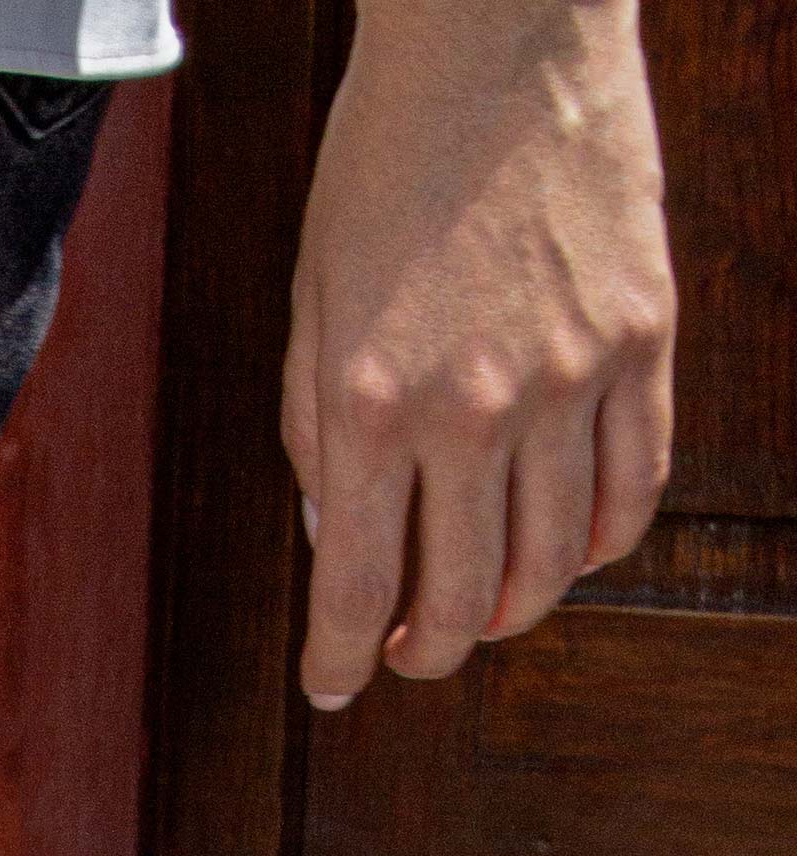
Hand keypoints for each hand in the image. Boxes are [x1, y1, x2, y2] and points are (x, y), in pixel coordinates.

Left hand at [285, 0, 673, 707]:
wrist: (495, 40)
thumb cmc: (386, 166)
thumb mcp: (313, 311)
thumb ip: (317, 439)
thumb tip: (343, 548)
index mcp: (370, 403)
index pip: (355, 588)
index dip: (339, 662)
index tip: (334, 688)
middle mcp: (475, 408)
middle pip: (461, 599)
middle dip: (427, 652)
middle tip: (409, 655)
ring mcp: (572, 377)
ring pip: (554, 561)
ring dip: (513, 611)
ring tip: (481, 611)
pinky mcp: (644, 339)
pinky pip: (634, 486)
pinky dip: (599, 543)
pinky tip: (564, 549)